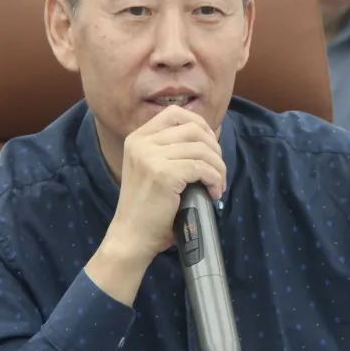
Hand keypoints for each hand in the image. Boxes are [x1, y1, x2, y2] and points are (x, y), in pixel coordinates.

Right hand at [86, 106, 225, 303]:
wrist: (131, 236)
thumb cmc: (148, 208)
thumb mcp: (152, 168)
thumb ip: (170, 150)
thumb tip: (208, 138)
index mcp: (138, 138)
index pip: (176, 114)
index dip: (201, 125)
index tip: (210, 146)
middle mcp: (141, 143)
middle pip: (194, 129)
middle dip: (214, 149)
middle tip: (218, 171)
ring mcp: (150, 157)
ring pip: (202, 149)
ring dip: (218, 167)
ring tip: (217, 185)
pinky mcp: (163, 174)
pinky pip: (202, 168)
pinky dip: (215, 179)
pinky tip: (213, 193)